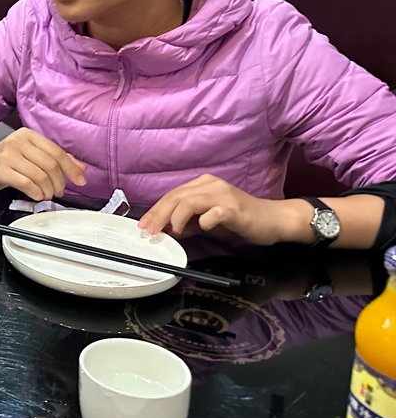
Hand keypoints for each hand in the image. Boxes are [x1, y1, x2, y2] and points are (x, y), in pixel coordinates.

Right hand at [0, 127, 85, 200]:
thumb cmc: (6, 159)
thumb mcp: (31, 154)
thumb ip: (54, 158)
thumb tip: (80, 167)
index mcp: (28, 135)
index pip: (56, 151)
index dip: (71, 168)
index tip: (80, 181)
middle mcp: (18, 142)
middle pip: (49, 164)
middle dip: (59, 182)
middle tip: (59, 191)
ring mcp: (8, 155)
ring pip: (39, 175)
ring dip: (47, 190)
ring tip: (47, 194)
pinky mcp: (0, 170)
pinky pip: (25, 183)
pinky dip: (35, 192)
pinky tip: (37, 195)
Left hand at [138, 174, 302, 245]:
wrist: (273, 220)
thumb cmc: (240, 219)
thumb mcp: (207, 221)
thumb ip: (187, 223)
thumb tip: (165, 229)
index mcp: (203, 184)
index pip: (172, 195)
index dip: (156, 210)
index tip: (144, 225)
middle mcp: (211, 185)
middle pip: (176, 197)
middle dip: (159, 215)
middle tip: (150, 231)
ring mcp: (223, 195)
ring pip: (189, 202)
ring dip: (177, 219)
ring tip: (175, 232)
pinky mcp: (235, 209)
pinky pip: (213, 214)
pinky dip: (203, 223)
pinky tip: (203, 229)